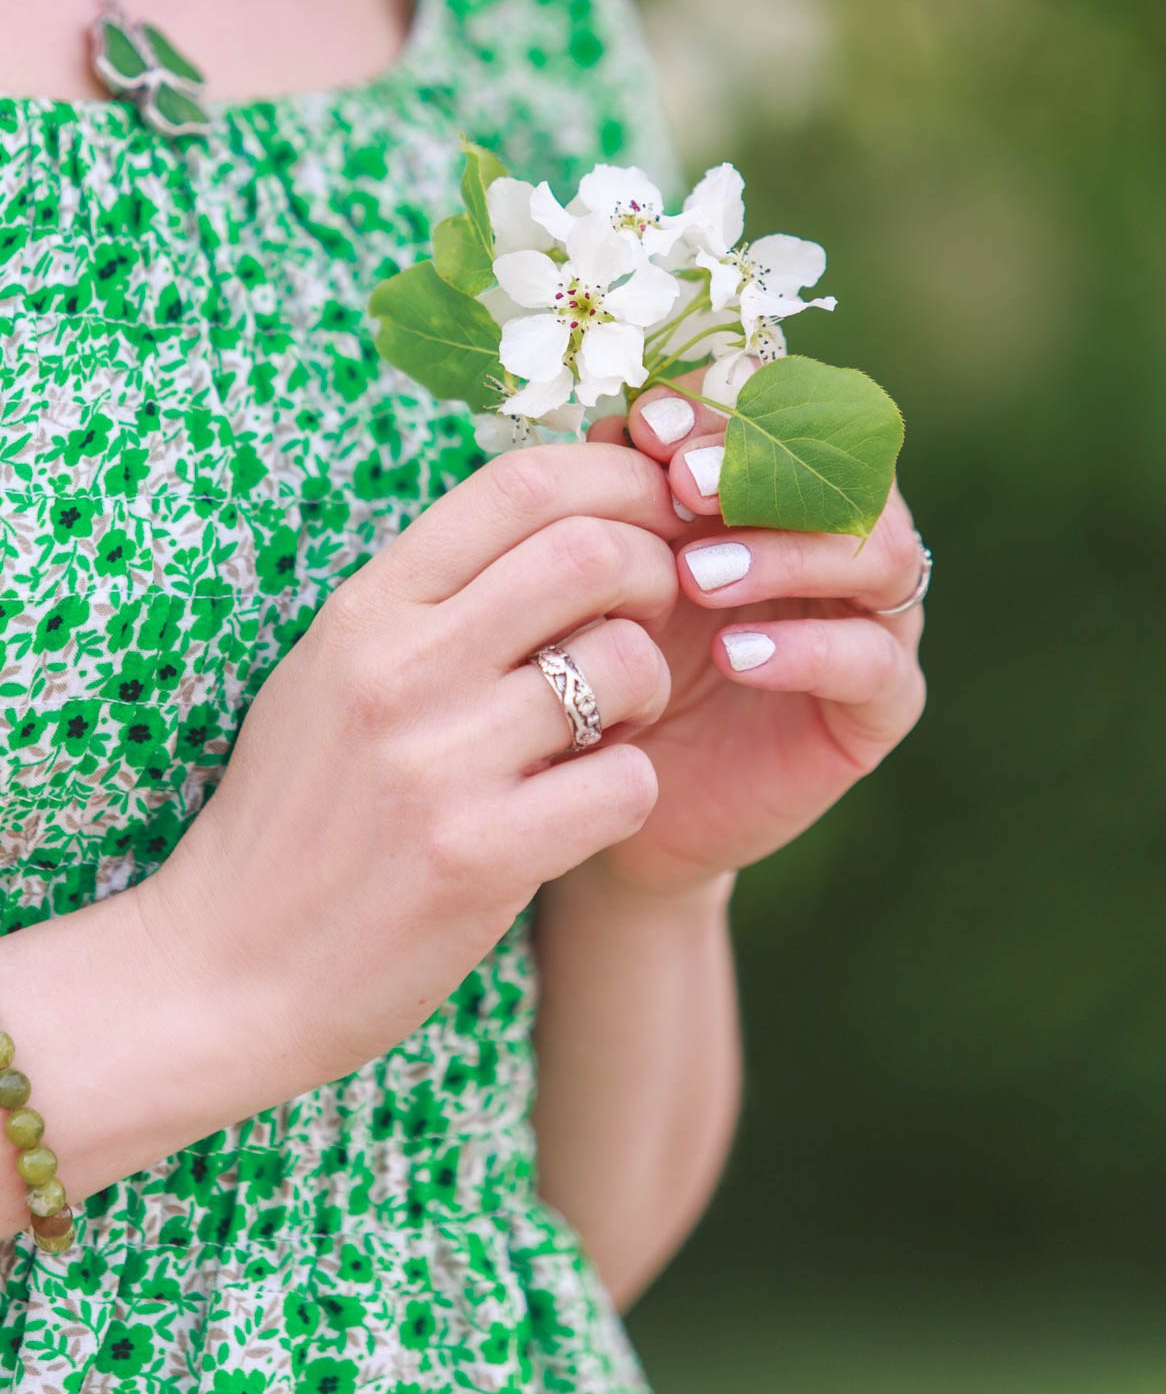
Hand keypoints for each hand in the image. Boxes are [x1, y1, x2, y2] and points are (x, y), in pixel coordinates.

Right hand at [140, 442, 689, 1088]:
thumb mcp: (332, 673)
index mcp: (366, 609)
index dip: (615, 482)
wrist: (225, 972)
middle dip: (653, 574)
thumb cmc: (295, 814)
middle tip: (649, 621)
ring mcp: (439, 762)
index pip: (519, 483)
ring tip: (613, 725)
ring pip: (624, 664)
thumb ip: (429, 599)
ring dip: (650, 688)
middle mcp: (400, 668)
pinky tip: (588, 806)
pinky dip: (632, 788)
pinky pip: (627, 784)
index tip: (649, 515)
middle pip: (590, 553)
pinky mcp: (478, 857)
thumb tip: (553, 520)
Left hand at [585, 386, 927, 896]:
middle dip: (765, 464)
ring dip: (786, 551)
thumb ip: (626, 496)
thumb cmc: (618, 652)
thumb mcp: (614, 568)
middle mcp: (845, 537)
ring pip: (877, 553)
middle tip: (684, 484)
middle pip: (848, 468)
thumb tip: (618, 426)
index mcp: (785, 485)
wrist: (624, 784)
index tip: (646, 426)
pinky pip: (874, 664)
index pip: (788, 410)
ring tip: (698, 577)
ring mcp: (877, 618)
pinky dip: (807, 651)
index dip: (725, 404)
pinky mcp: (884, 705)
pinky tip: (735, 654)